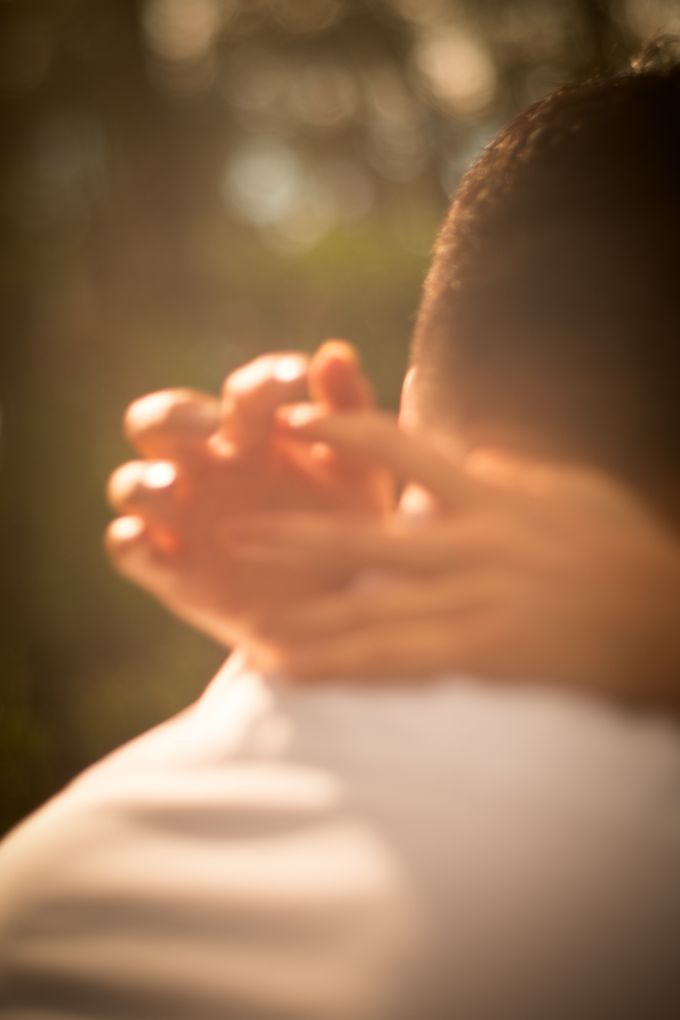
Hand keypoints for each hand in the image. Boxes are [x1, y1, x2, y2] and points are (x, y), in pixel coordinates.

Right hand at [105, 344, 392, 645]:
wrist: (345, 612)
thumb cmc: (354, 527)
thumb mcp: (363, 471)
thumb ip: (350, 411)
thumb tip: (333, 351)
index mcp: (255, 437)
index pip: (240, 393)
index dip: (260, 381)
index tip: (295, 382)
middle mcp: (209, 469)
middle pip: (159, 421)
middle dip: (179, 416)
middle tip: (216, 427)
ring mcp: (184, 519)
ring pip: (131, 483)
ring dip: (146, 478)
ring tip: (174, 483)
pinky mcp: (172, 572)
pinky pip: (126, 549)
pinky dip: (127, 541)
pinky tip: (145, 539)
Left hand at [223, 410, 679, 709]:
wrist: (674, 623)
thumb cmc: (630, 553)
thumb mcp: (575, 491)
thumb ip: (515, 470)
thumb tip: (475, 454)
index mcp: (492, 495)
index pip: (401, 446)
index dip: (340, 430)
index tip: (290, 421)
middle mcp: (476, 543)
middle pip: (365, 535)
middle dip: (294, 537)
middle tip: (230, 533)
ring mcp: (478, 601)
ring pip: (371, 606)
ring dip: (305, 616)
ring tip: (247, 625)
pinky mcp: (485, 654)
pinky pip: (397, 662)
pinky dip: (342, 668)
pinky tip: (297, 676)